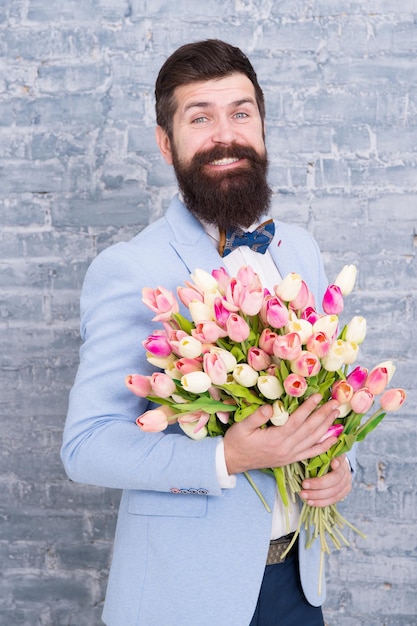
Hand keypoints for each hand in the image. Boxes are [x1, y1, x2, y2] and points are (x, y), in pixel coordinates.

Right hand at [223, 394, 339, 474]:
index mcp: (275, 439)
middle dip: (323, 415)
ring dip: (326, 426)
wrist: (232, 461)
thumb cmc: (236, 441)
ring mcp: (290, 455)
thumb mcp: (241, 426)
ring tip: (336, 414)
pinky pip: (311, 453)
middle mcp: (286, 448)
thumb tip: (271, 406)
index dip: (309, 408)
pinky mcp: (290, 459)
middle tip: (335, 402)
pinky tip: (333, 439)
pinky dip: (324, 446)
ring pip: (313, 440)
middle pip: (309, 430)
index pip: (297, 421)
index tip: (319, 396)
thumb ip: (256, 416)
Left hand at [300, 454, 352, 506]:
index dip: (338, 461)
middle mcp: (345, 470)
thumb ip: (315, 456)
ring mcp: (346, 482)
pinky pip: (334, 500)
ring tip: (304, 495)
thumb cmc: (322, 460)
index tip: (333, 463)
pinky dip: (321, 502)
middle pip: (336, 478)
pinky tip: (310, 502)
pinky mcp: (344, 492)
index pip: (341, 458)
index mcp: (339, 457)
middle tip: (304, 485)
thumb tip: (303, 456)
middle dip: (318, 483)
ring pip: (334, 491)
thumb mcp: (318, 455)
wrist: (332, 467)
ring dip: (317, 495)